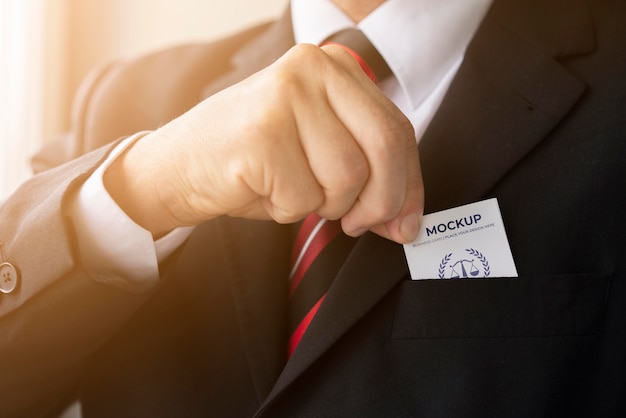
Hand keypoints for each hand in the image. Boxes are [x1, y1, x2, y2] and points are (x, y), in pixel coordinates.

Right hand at [105, 44, 422, 243]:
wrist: (178, 166)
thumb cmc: (253, 163)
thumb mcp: (321, 156)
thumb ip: (370, 175)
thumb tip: (408, 222)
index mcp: (334, 66)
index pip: (397, 128)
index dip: (408, 185)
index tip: (404, 222)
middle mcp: (312, 69)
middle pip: (385, 146)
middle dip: (380, 201)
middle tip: (355, 223)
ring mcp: (286, 97)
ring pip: (347, 177)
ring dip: (321, 204)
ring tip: (288, 189)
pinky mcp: (263, 133)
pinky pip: (304, 197)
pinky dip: (286, 209)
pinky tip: (262, 189)